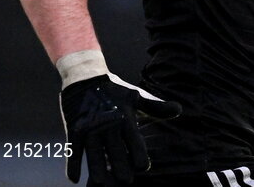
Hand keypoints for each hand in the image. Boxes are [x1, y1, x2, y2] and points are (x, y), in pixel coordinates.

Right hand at [57, 52, 180, 185]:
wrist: (86, 77)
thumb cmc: (115, 90)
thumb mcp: (137, 96)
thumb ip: (156, 107)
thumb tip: (180, 110)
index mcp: (125, 117)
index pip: (134, 140)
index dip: (139, 154)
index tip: (144, 167)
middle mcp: (108, 124)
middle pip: (114, 150)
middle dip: (120, 166)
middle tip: (126, 181)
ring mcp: (90, 127)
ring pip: (93, 152)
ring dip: (97, 168)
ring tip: (101, 183)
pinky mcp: (75, 129)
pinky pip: (73, 149)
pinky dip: (72, 164)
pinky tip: (74, 179)